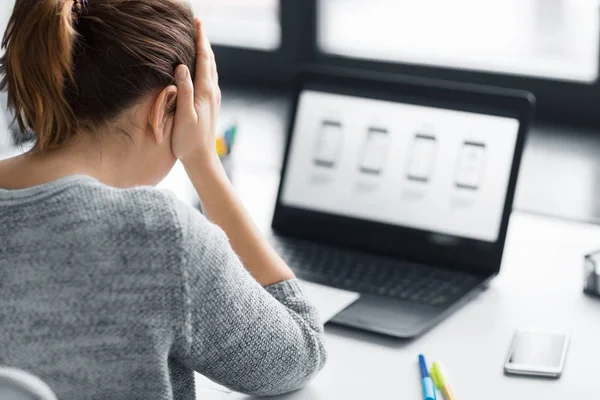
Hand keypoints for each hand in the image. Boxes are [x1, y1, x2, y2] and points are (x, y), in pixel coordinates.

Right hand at [172, 19, 220, 164]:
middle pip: (210, 60)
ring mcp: (213, 98)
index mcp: (205, 91)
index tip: (197, 22)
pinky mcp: (210, 105)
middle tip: (198, 24)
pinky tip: (202, 67)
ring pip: (211, 69)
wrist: (202, 160)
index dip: (201, 40)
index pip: (204, 59)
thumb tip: (181, 67)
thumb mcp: (184, 116)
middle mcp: (212, 92)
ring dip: (206, 53)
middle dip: (204, 41)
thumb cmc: (189, 140)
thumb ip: (184, 91)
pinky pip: (210, 78)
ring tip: (199, 40)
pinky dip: (206, 65)